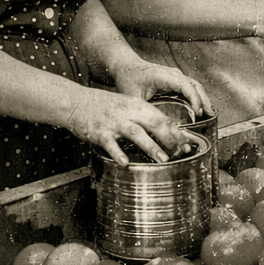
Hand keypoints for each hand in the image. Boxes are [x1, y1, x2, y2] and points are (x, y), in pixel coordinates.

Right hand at [68, 88, 191, 165]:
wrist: (76, 101)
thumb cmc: (104, 107)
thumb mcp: (127, 106)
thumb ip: (144, 117)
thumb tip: (166, 131)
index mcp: (137, 106)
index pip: (162, 118)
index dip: (176, 132)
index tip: (187, 145)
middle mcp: (128, 112)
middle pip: (154, 123)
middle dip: (170, 139)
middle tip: (181, 153)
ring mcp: (114, 122)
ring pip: (136, 133)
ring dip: (151, 146)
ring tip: (163, 159)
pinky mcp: (99, 132)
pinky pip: (110, 144)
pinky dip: (118, 153)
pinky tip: (125, 163)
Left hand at [112, 60, 214, 117]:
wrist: (125, 65)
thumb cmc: (128, 77)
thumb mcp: (133, 96)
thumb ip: (143, 110)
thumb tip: (152, 126)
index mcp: (163, 76)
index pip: (185, 86)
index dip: (194, 99)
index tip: (198, 112)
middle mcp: (172, 74)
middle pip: (194, 85)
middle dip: (203, 100)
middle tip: (210, 115)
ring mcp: (175, 75)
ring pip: (194, 85)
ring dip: (202, 98)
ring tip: (209, 113)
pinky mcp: (174, 79)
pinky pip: (190, 86)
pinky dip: (197, 96)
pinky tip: (199, 107)